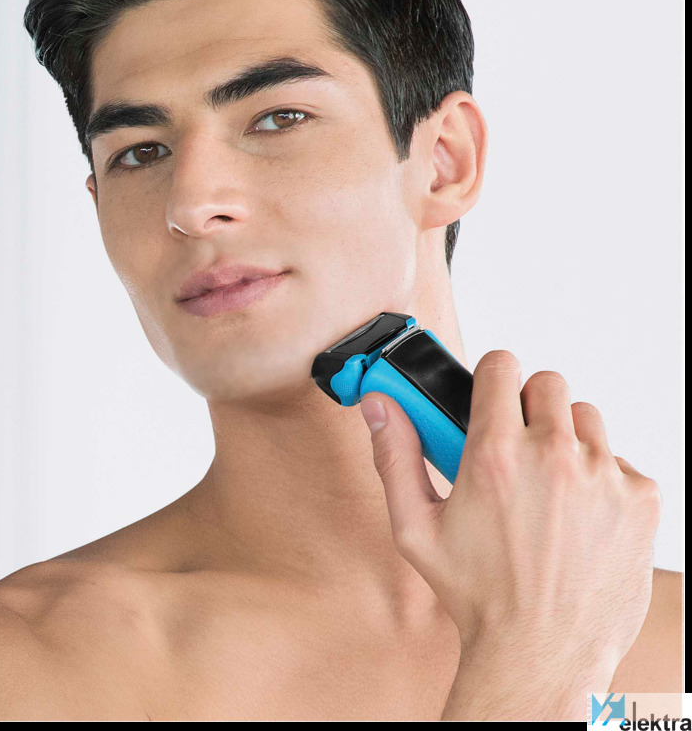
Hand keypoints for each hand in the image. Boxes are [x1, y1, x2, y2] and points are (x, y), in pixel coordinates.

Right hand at [360, 350, 660, 687]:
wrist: (543, 653)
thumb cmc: (478, 594)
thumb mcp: (416, 528)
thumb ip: (394, 455)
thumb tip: (379, 406)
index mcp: (496, 455)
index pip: (501, 365)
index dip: (490, 376)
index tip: (489, 394)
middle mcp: (554, 456)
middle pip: (546, 383)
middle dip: (527, 407)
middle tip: (515, 447)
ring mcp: (603, 475)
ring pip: (585, 417)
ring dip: (565, 438)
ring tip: (548, 484)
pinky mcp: (639, 499)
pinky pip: (619, 460)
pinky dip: (600, 476)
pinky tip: (579, 514)